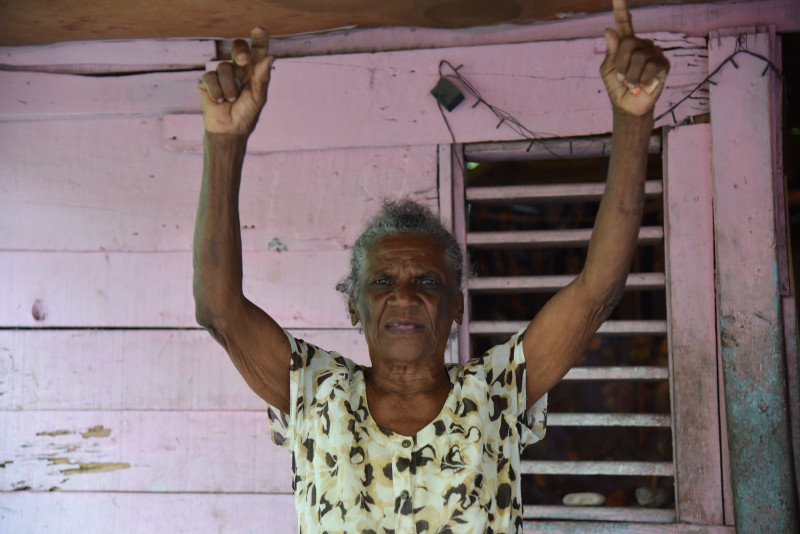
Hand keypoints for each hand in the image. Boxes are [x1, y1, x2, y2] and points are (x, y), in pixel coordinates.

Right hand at [198, 27, 274, 135]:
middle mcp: (238, 69)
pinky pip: (210, 77)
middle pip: (238, 48)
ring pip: (224, 67)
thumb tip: (271, 56)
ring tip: (231, 100)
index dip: (259, 39)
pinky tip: (219, 102)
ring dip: (229, 87)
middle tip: (243, 61)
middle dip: (240, 51)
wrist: (229, 131)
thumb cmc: (246, 115)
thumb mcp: (258, 97)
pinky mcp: (208, 82)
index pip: (257, 51)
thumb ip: (263, 77)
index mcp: (254, 71)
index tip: (259, 29)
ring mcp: (222, 74)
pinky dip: (216, 91)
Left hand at [600, 0, 669, 115]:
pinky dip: (642, 80)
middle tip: (621, 79)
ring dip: (631, 76)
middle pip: (629, 43)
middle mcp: (642, 45)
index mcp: (626, 44)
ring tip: (632, 84)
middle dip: (621, 65)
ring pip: (639, 56)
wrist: (628, 106)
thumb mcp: (608, 69)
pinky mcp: (663, 65)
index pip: (624, 23)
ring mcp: (654, 53)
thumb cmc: (617, 87)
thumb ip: (611, 51)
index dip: (621, 9)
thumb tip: (609, 29)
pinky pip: (651, 67)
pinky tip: (642, 86)